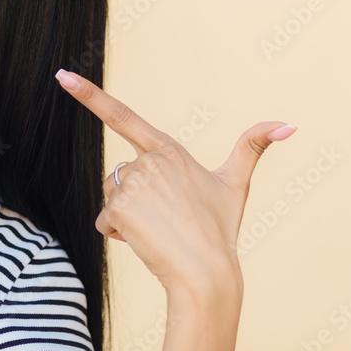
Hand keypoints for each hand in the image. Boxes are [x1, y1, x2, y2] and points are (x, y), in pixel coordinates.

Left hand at [54, 68, 295, 294]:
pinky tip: (143, 240)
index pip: (122, 116)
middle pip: (120, 174)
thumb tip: (289, 124)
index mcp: (169, 150)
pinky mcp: (118, 207)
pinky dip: (117, 233)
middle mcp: (147, 161)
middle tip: (165, 218)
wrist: (206, 273)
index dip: (89, 95)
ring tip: (157, 229)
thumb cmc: (219, 229)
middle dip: (133, 197)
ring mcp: (131, 183)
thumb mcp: (236, 184)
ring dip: (125, 215)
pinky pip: (104, 220)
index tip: (61, 77)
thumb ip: (252, 147)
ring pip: (111, 195)